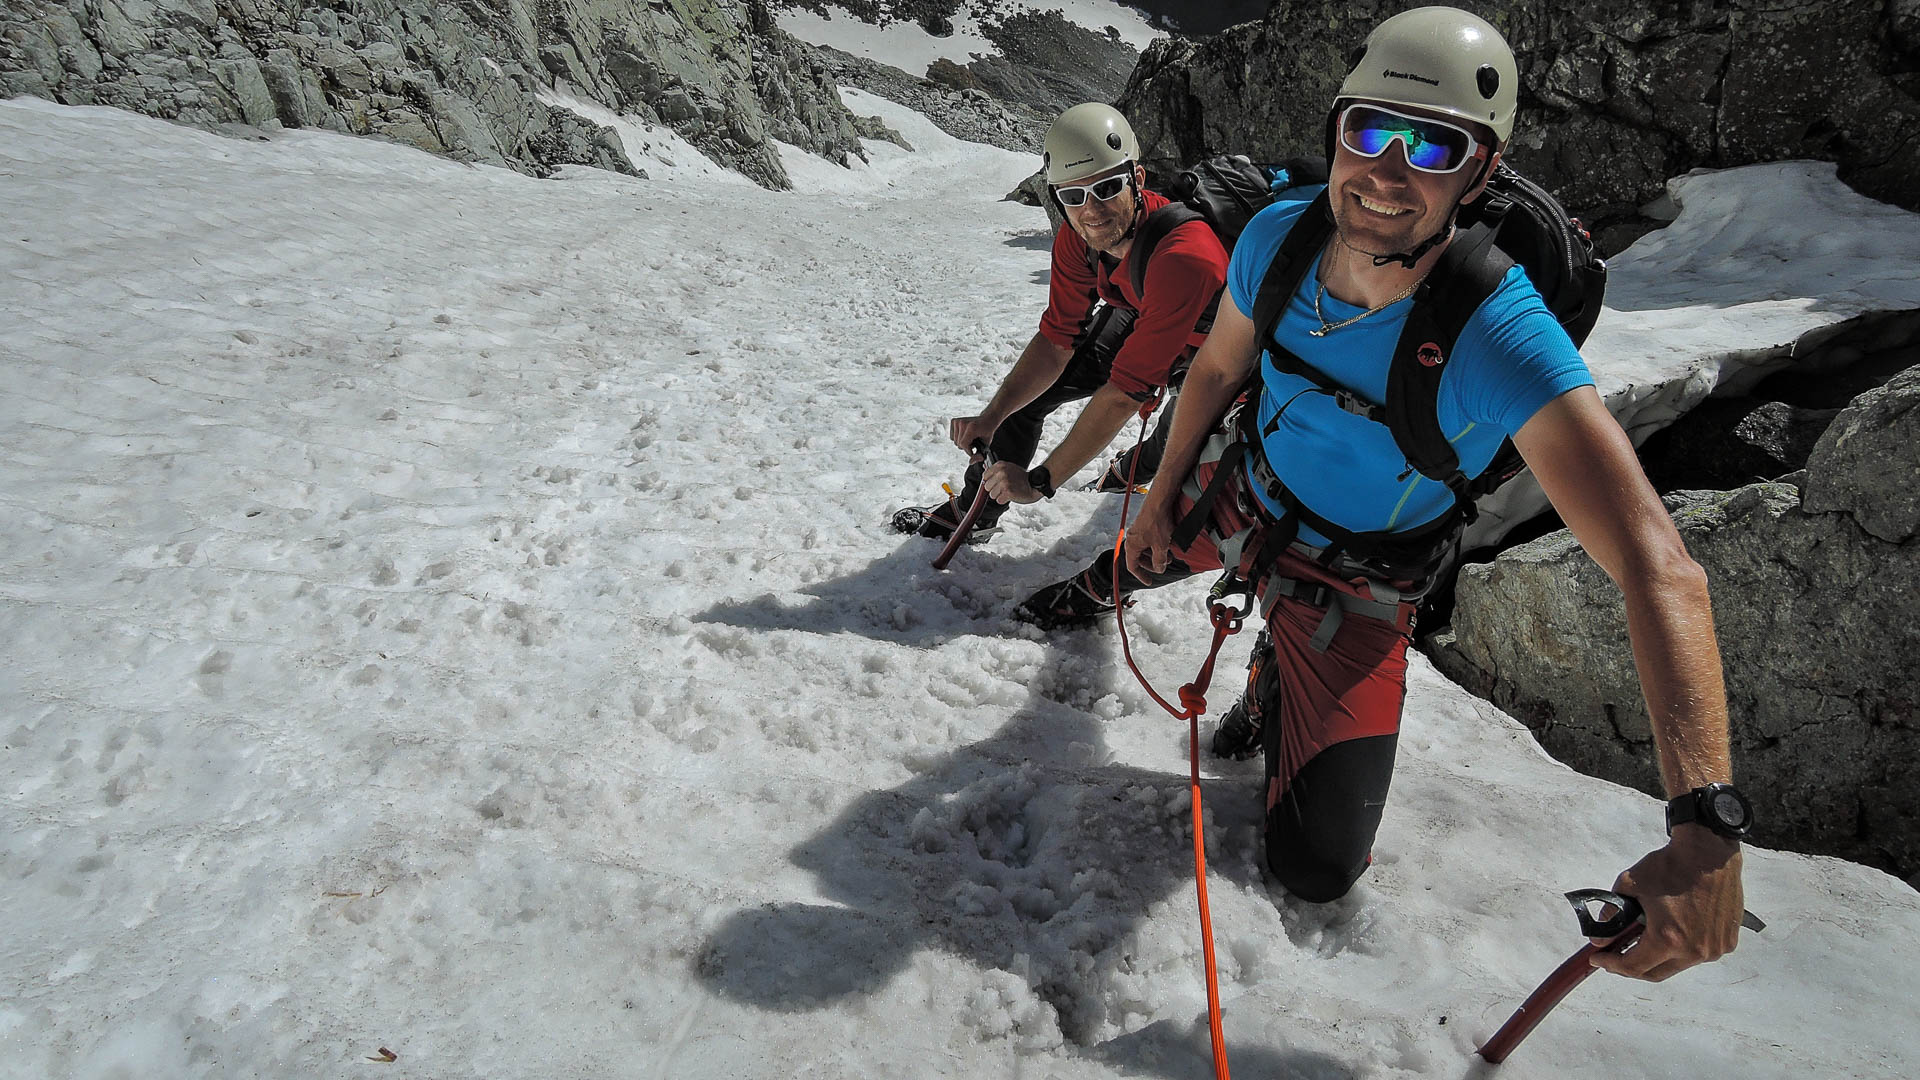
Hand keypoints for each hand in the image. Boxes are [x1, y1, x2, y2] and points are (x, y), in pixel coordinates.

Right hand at [949, 416, 995, 453]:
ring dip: (962, 442)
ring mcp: (958, 421)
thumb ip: (978, 454)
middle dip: (966, 446)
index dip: (968, 450)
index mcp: (971, 427)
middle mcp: (963, 423)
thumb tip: (971, 462)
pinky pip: (952, 436)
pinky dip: (958, 438)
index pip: (963, 444)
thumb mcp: (986, 444)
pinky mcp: (954, 421)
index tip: (973, 450)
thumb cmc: (987, 431)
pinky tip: (965, 435)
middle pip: (958, 443)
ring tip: (970, 438)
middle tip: (973, 442)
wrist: (987, 419)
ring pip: (955, 441)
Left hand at [980, 461, 1038, 503]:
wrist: (1034, 485)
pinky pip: (999, 500)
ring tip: (1008, 491)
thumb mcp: (1008, 468)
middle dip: (994, 489)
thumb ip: (996, 469)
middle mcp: (1001, 473)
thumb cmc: (1022, 478)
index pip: (985, 476)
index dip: (991, 481)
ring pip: (992, 495)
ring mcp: (1004, 482)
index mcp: (1000, 465)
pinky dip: (1004, 500)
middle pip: (987, 487)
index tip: (998, 482)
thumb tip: (984, 467)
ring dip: (999, 495)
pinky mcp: (1008, 492)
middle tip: (1005, 487)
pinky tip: (1011, 495)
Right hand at [1123, 493, 1175, 579]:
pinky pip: (1147, 540)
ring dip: (1155, 554)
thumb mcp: (1161, 546)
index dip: (1141, 576)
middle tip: (1161, 567)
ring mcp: (1137, 531)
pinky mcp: (1144, 525)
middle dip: (1151, 564)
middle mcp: (1132, 539)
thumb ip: (1159, 561)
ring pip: (1144, 549)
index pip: (1132, 566)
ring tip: (1168, 556)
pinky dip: (1156, 545)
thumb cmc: (1157, 522)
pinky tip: (1166, 544)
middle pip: (1138, 558)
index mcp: (1131, 546)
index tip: (1149, 581)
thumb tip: (1159, 569)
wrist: (1159, 502)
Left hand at [1589, 825, 1743, 981]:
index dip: (1611, 964)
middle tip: (1616, 955)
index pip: (1633, 967)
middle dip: (1632, 967)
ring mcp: (1714, 948)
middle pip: (1655, 973)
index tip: (1598, 958)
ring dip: (1658, 956)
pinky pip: (1698, 953)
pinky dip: (1681, 948)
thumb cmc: (1670, 866)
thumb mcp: (1629, 885)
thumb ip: (1612, 915)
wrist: (1708, 852)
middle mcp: (1694, 951)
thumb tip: (1601, 938)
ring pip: (1678, 964)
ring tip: (1644, 939)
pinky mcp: (1727, 941)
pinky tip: (1672, 931)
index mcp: (1668, 939)